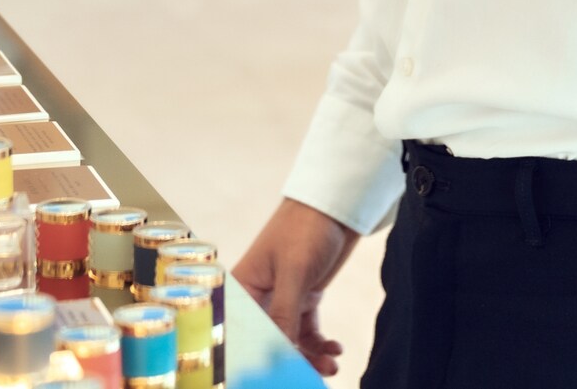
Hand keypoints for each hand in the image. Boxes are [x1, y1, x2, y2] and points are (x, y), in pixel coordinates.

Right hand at [235, 198, 360, 376]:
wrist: (336, 205)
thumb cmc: (306, 227)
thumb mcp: (294, 271)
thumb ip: (283, 313)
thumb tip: (277, 353)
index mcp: (241, 288)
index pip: (240, 333)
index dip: (252, 358)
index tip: (271, 374)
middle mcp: (257, 298)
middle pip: (265, 342)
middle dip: (288, 362)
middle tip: (309, 376)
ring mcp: (281, 299)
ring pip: (290, 342)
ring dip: (309, 357)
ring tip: (331, 366)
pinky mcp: (302, 298)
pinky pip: (307, 333)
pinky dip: (320, 345)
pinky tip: (334, 349)